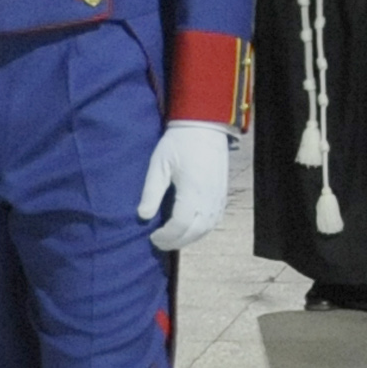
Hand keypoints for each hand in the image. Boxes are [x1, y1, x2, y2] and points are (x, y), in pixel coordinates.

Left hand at [139, 121, 232, 250]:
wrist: (205, 125)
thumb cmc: (179, 143)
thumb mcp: (159, 164)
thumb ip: (151, 191)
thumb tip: (143, 216)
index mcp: (192, 190)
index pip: (181, 225)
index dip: (166, 236)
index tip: (152, 237)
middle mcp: (209, 197)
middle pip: (195, 231)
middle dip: (176, 241)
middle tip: (159, 242)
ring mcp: (219, 196)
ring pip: (207, 228)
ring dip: (190, 238)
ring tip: (173, 237)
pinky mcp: (223, 193)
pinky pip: (215, 220)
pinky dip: (202, 230)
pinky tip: (190, 228)